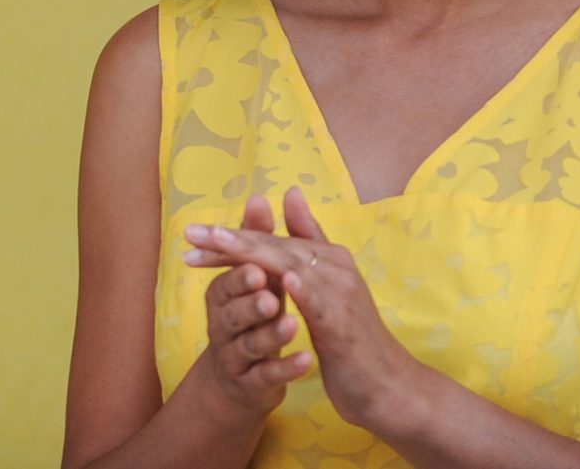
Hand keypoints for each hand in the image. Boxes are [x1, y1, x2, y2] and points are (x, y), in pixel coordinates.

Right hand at [183, 196, 310, 420]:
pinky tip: (306, 361)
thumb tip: (260, 197)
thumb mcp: (257, 279)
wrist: (246, 377)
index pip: (226, 279)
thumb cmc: (254, 318)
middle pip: (232, 312)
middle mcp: (222, 324)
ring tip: (293, 324)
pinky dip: (286, 367)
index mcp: (221, 296)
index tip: (259, 265)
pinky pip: (266, 375)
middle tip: (270, 293)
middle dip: (250, 301)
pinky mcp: (253, 383)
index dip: (240, 271)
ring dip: (270, 334)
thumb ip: (259, 242)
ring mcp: (236, 356)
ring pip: (249, 344)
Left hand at [184, 187, 424, 437]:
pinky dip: (303, 289)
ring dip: (252, 254)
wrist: (388, 386)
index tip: (192, 235)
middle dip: (230, 240)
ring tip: (218, 243)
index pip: (270, 241)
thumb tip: (290, 192)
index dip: (231, 237)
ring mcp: (341, 296)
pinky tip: (282, 279)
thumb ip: (308, 241)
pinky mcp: (344, 326)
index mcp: (328, 258)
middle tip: (190, 234)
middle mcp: (335, 269)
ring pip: (290, 266)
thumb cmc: (350, 335)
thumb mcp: (324, 287)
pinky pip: (320, 303)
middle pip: (275, 247)